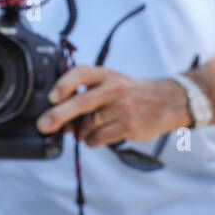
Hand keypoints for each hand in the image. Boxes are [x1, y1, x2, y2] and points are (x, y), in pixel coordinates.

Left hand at [36, 66, 191, 145]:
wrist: (171, 101)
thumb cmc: (131, 92)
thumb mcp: (111, 80)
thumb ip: (86, 92)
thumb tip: (59, 116)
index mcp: (106, 74)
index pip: (81, 73)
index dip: (64, 85)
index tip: (52, 97)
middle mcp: (115, 89)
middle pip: (81, 103)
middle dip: (58, 115)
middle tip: (43, 125)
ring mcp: (124, 108)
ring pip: (89, 124)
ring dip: (79, 132)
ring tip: (83, 131)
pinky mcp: (131, 126)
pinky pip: (100, 137)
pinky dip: (91, 140)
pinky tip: (94, 138)